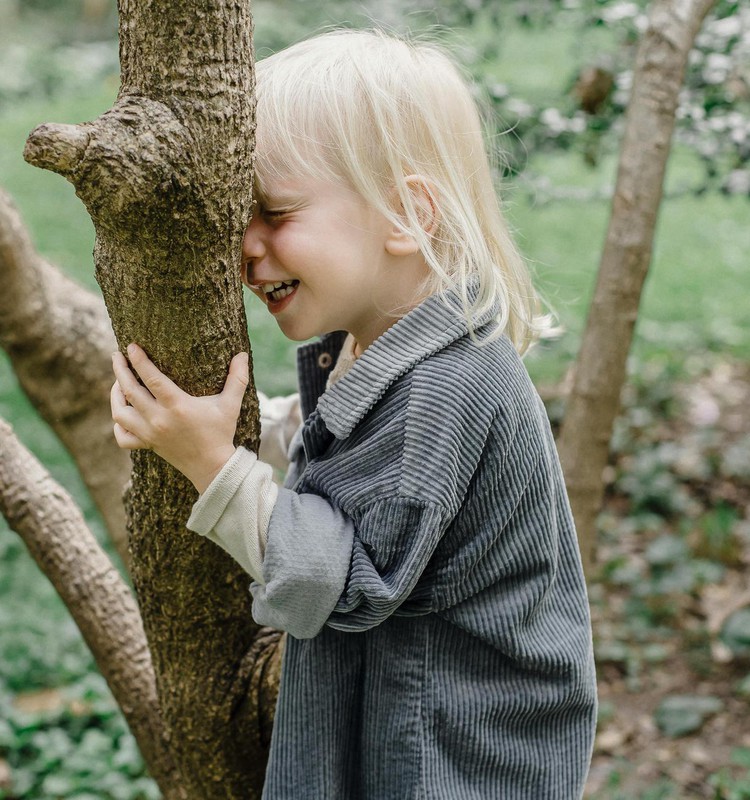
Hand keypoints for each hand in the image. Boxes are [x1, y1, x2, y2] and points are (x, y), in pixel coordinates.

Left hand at [111, 344, 248, 492]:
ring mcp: (150, 434)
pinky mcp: (148, 445)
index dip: (139, 360)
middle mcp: (159, 419)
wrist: (213, 466)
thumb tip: (243, 354)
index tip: (131, 346)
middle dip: (120, 370)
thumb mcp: (231, 405)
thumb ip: (237, 378)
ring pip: (120, 412)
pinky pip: (122, 437)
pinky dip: (118, 425)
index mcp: (178, 406)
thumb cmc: (221, 433)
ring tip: (118, 382)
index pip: (151, 378)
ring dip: (115, 395)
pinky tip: (123, 413)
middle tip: (117, 356)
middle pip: (130, 391)